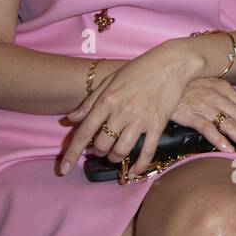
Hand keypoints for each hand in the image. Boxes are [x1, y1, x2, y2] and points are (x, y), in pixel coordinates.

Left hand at [59, 40, 205, 174]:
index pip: (84, 133)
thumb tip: (70, 119)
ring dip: (115, 157)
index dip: (72, 153)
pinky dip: (139, 165)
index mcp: (106, 100)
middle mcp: (121, 112)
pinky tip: (134, 172)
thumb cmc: (139, 68)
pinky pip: (147, 151)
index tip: (64, 169)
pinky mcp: (158, 124)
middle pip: (102, 145)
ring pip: (121, 151)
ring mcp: (140, 119)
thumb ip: (90, 101)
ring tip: (115, 153)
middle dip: (98, 152)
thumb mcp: (110, 79)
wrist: (172, 63)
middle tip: (101, 148)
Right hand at [167, 77, 235, 161]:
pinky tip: (228, 149)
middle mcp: (219, 96)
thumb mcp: (216, 86)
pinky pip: (206, 127)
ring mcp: (205, 104)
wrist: (162, 80)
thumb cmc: (189, 86)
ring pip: (230, 124)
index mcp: (227, 89)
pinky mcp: (189, 113)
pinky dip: (218, 138)